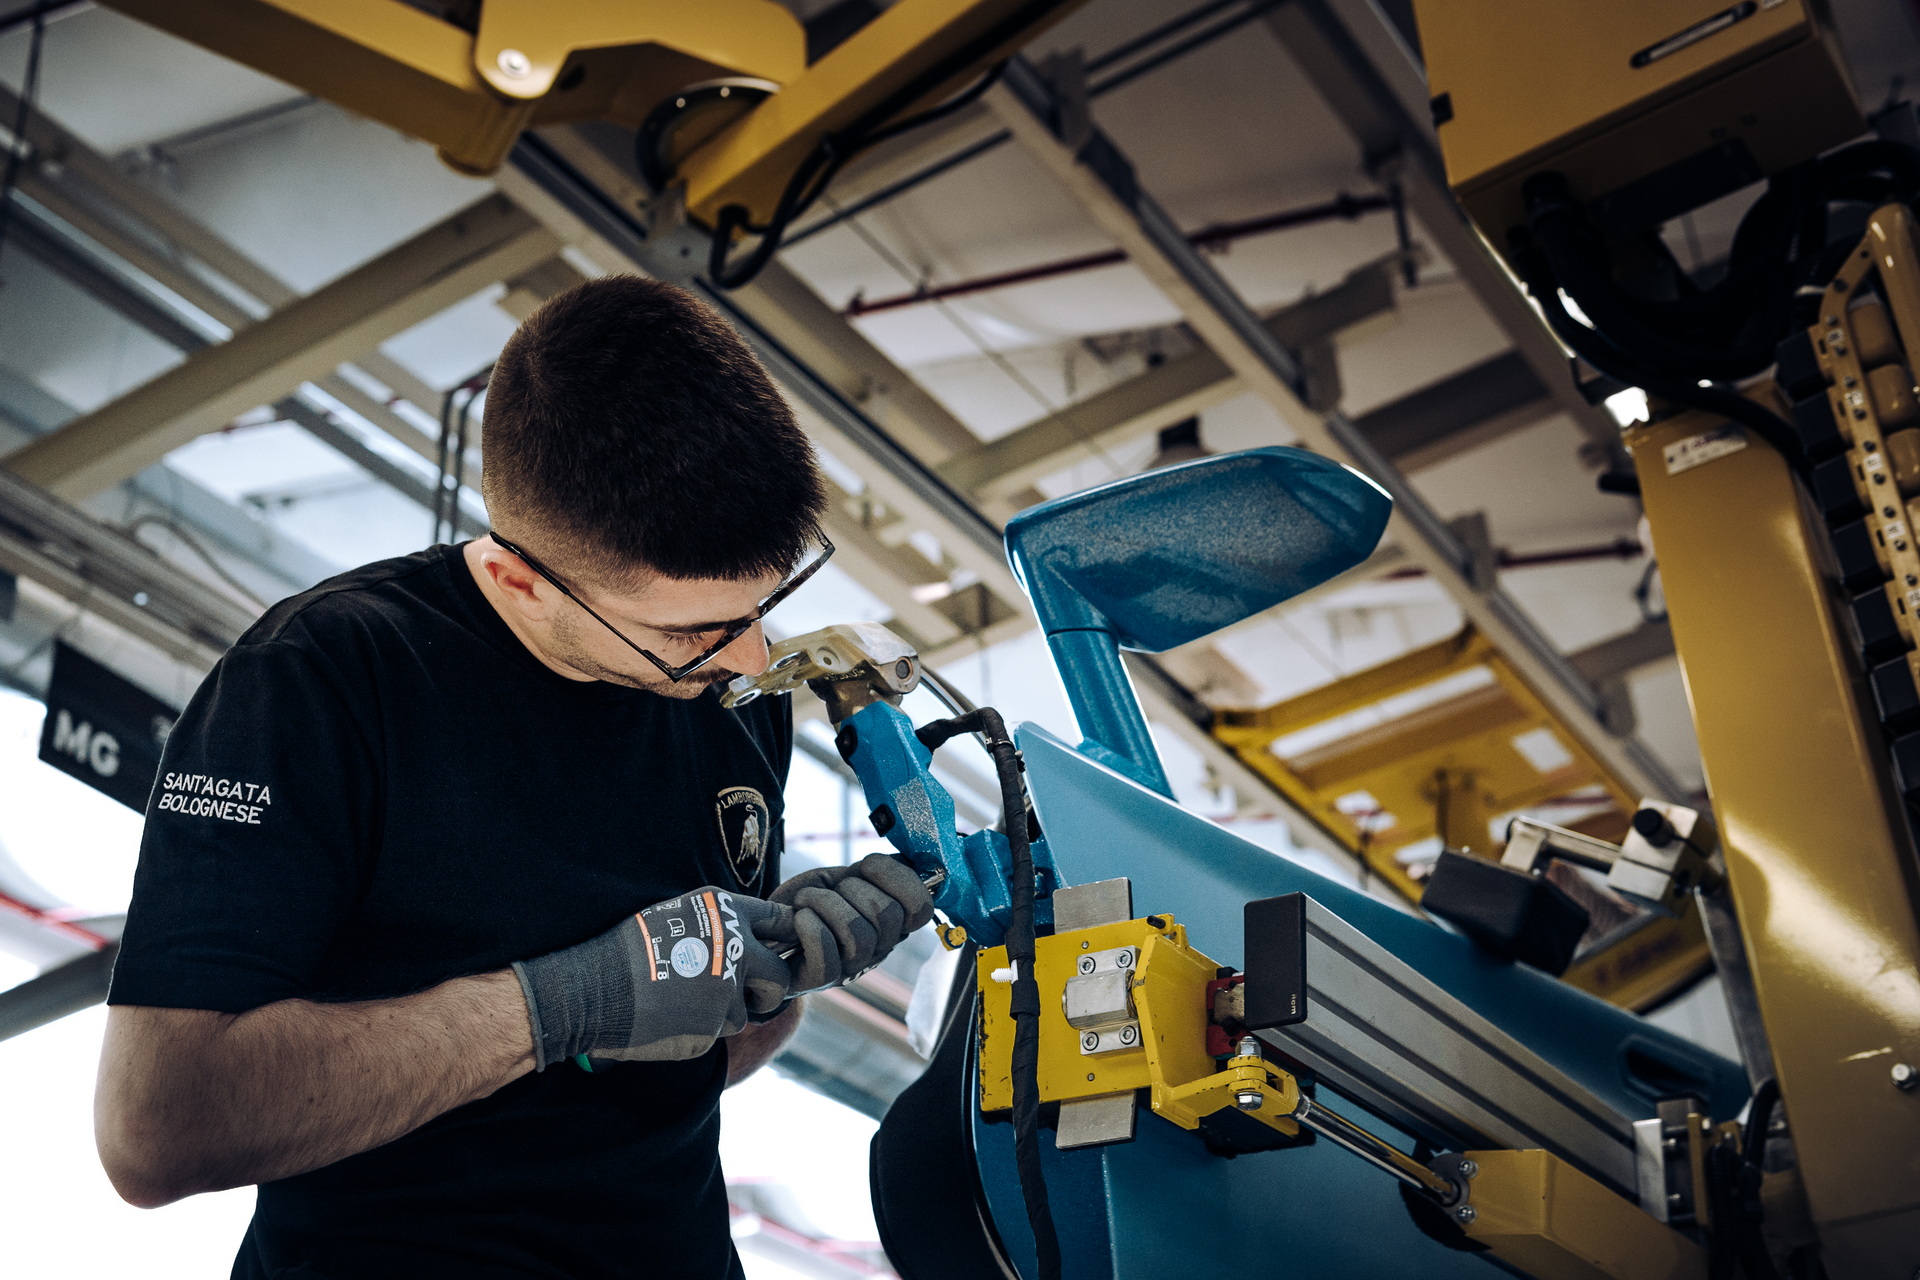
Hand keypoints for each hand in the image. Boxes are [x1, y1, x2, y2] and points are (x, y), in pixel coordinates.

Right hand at [512, 888, 792, 1068]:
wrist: (592, 991)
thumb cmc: (630, 952)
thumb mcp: (679, 917)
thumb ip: (722, 927)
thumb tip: (756, 941)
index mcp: (727, 911)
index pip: (783, 921)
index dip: (786, 940)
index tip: (780, 953)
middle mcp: (735, 947)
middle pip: (781, 976)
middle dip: (767, 990)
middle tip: (744, 994)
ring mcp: (727, 988)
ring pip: (746, 1012)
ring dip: (724, 1013)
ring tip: (683, 1002)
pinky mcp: (714, 1026)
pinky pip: (719, 1032)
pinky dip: (701, 1030)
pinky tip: (671, 1019)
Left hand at [770, 854, 934, 991]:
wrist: (767, 928)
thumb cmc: (809, 902)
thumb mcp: (842, 879)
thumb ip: (872, 873)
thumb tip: (905, 860)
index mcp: (892, 922)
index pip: (921, 908)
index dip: (899, 878)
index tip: (866, 865)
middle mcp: (878, 948)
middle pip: (888, 916)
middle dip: (855, 888)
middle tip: (832, 888)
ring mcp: (852, 967)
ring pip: (860, 936)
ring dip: (828, 905)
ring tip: (807, 900)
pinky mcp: (821, 979)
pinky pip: (828, 957)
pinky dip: (811, 928)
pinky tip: (800, 916)